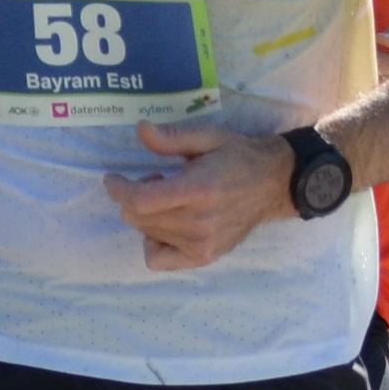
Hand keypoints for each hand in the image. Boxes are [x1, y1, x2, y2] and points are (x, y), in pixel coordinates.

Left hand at [111, 116, 298, 271]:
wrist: (275, 184)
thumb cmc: (239, 156)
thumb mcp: (208, 137)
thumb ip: (172, 137)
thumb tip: (140, 130)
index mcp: (198, 190)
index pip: (140, 201)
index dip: (118, 190)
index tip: (113, 179)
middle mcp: (199, 222)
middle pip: (138, 218)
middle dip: (135, 197)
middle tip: (157, 180)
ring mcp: (201, 244)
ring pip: (146, 233)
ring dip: (148, 215)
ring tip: (171, 200)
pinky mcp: (203, 256)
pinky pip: (158, 259)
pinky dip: (154, 242)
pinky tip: (168, 226)